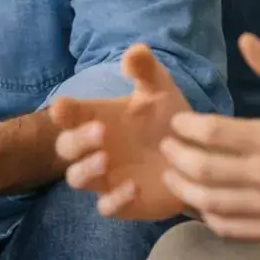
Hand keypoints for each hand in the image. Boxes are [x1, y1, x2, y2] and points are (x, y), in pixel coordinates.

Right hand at [51, 44, 191, 219]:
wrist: (198, 153)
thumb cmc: (168, 117)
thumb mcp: (160, 89)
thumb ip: (146, 70)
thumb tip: (134, 51)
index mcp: (97, 118)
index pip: (69, 115)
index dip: (62, 112)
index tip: (62, 108)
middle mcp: (95, 149)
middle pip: (66, 148)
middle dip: (76, 140)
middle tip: (100, 132)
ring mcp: (106, 177)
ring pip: (77, 179)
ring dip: (85, 169)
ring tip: (105, 159)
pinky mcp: (124, 202)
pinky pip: (107, 207)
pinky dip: (114, 200)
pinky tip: (133, 187)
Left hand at [161, 34, 259, 240]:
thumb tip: (243, 39)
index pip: (214, 133)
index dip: (186, 126)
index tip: (176, 122)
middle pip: (204, 169)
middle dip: (176, 156)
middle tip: (166, 146)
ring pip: (210, 201)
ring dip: (183, 187)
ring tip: (172, 173)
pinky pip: (228, 227)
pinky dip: (206, 214)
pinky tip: (197, 200)